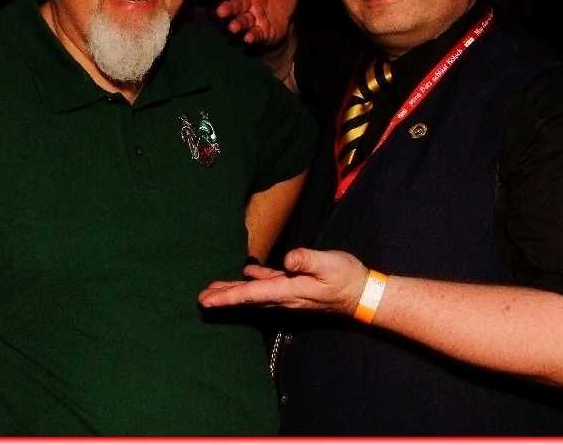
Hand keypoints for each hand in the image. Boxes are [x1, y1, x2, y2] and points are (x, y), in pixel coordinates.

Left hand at [198, 248, 368, 315]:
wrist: (361, 293)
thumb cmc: (346, 277)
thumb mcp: (329, 264)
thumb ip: (308, 260)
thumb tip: (288, 260)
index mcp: (288, 290)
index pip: (251, 294)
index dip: (227, 297)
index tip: (206, 301)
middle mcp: (284, 296)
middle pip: (247, 298)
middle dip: (224, 297)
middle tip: (201, 298)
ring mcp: (289, 294)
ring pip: (254, 294)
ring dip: (234, 292)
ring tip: (214, 290)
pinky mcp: (295, 287)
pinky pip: (268, 286)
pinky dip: (253, 282)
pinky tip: (247, 274)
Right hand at [215, 0, 296, 43]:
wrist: (289, 19)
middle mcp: (250, 3)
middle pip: (236, 4)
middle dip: (228, 8)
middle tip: (221, 11)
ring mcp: (254, 19)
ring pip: (242, 21)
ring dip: (237, 24)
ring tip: (233, 27)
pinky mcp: (260, 33)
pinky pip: (254, 34)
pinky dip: (251, 36)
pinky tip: (249, 38)